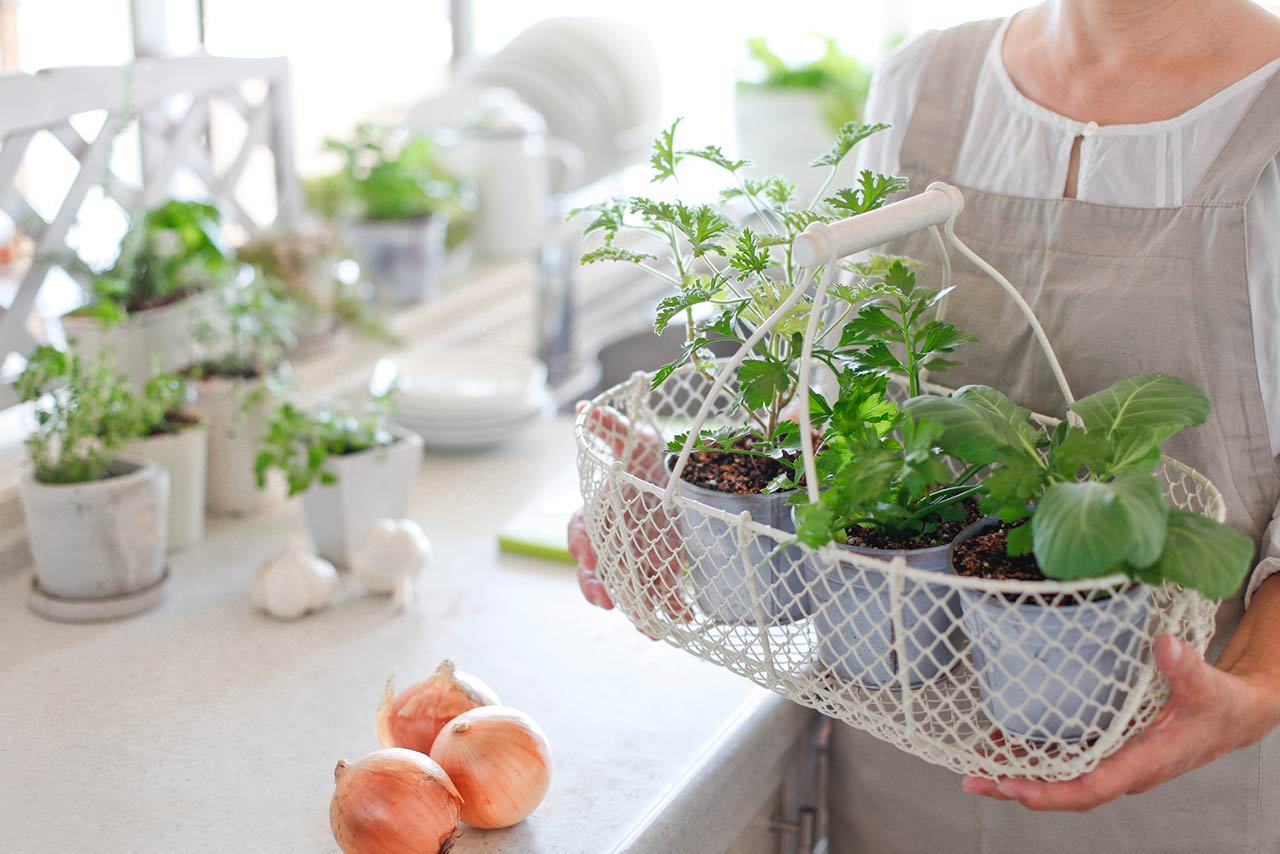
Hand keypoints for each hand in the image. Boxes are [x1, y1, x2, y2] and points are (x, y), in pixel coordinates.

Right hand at [568, 402, 689, 631]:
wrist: (675, 475)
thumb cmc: (645, 457)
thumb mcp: (632, 438)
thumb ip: (609, 426)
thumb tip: (585, 408)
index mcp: (599, 513)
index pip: (581, 533)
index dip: (582, 546)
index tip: (587, 554)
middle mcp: (614, 541)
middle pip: (598, 570)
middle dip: (599, 588)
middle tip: (607, 601)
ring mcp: (636, 557)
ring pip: (628, 589)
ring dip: (637, 610)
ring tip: (651, 629)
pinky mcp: (662, 567)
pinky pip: (660, 593)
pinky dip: (669, 609)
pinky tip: (682, 621)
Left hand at [961, 633, 1279, 810]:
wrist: (1233, 714)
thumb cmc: (1221, 706)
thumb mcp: (1209, 687)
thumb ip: (1187, 668)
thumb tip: (1166, 646)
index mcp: (1143, 762)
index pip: (1090, 789)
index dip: (1048, 792)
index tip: (1012, 787)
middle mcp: (1123, 768)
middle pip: (1063, 788)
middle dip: (1017, 785)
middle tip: (973, 778)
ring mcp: (1113, 759)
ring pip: (1060, 774)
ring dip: (1019, 769)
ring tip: (976, 761)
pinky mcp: (1110, 746)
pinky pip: (1067, 755)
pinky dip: (1036, 751)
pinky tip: (1006, 739)